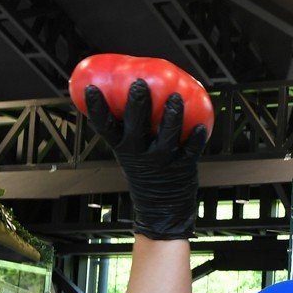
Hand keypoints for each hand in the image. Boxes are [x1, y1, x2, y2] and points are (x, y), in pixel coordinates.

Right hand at [85, 79, 207, 239]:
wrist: (161, 208)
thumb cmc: (146, 170)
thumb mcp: (130, 152)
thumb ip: (129, 127)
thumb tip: (124, 93)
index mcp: (123, 148)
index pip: (105, 126)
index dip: (97, 108)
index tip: (91, 89)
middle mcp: (139, 154)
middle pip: (135, 127)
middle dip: (137, 105)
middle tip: (139, 84)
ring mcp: (160, 161)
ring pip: (165, 137)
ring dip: (171, 117)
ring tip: (175, 97)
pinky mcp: (181, 168)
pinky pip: (190, 151)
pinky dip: (195, 140)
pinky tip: (200, 126)